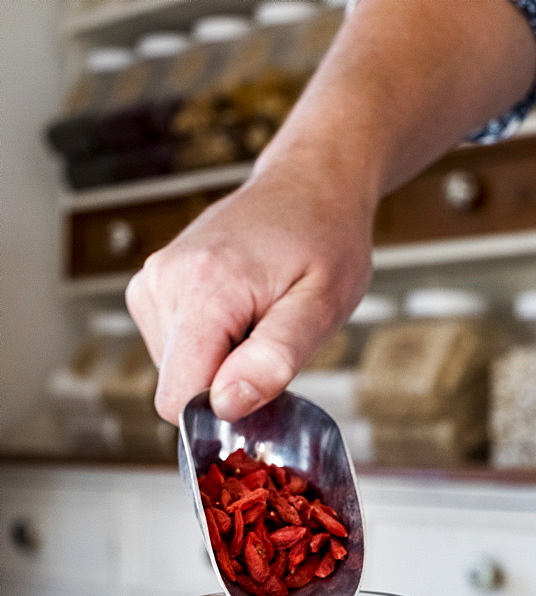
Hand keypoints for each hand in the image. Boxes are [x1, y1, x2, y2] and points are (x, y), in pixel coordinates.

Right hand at [126, 164, 373, 424]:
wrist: (310, 185)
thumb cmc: (325, 241)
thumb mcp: (322, 306)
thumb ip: (275, 359)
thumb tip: (227, 405)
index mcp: (204, 288)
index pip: (178, 397)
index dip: (222, 410)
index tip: (262, 384)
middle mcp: (164, 282)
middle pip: (178, 387)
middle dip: (225, 382)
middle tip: (269, 339)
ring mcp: (151, 282)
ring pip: (175, 371)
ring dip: (219, 362)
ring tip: (257, 319)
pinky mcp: (150, 287)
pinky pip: (172, 348)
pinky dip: (208, 345)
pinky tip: (238, 312)